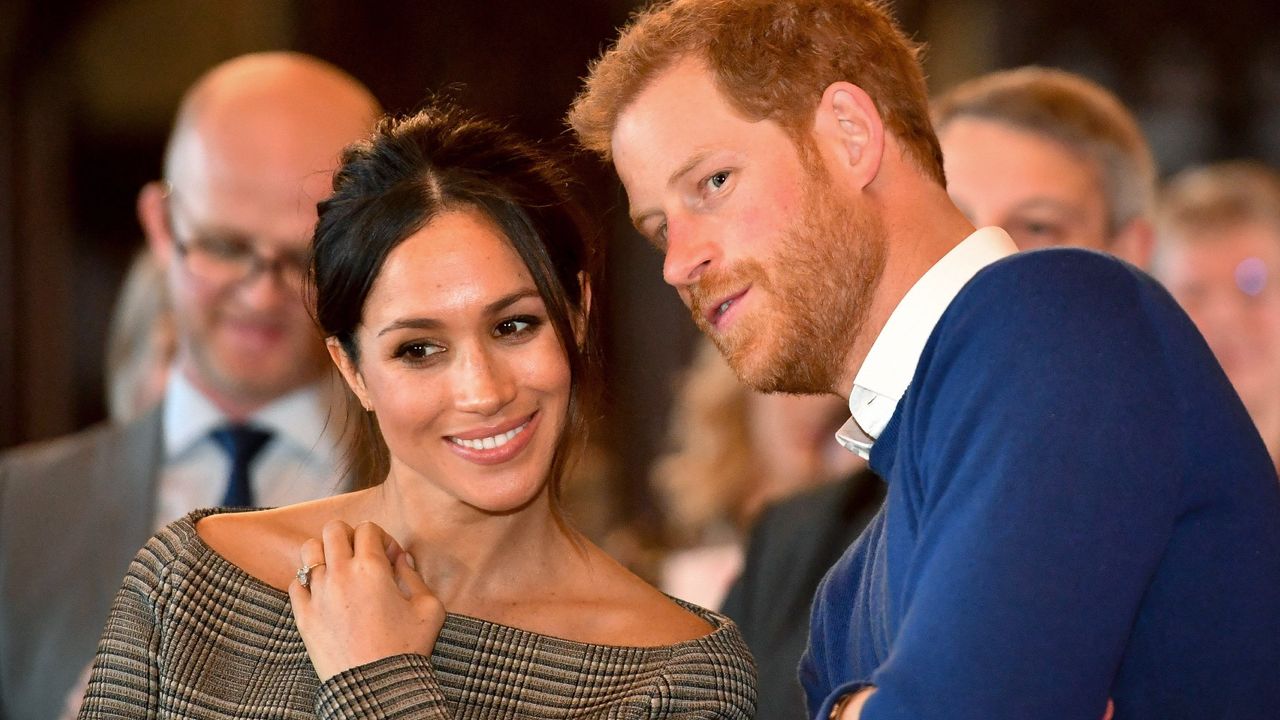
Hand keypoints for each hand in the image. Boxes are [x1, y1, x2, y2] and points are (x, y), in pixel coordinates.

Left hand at [289, 520, 445, 680]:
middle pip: (333, 529)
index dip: (382, 538)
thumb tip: (402, 559)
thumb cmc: (407, 649)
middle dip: (349, 536)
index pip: (368, 529)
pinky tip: (323, 593)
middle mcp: (341, 574)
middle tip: (361, 556)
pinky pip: (295, 582)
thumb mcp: (430, 609)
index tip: (390, 559)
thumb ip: (416, 576)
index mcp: (372, 568)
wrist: (376, 689)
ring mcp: (318, 594)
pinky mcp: (303, 616)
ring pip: (309, 550)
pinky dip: (308, 581)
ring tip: (338, 570)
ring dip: (325, 553)